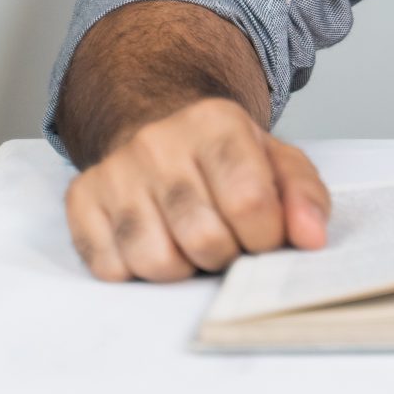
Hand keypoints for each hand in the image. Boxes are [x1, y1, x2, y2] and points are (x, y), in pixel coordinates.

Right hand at [62, 97, 330, 281]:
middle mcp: (158, 142)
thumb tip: (312, 238)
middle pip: (204, 239)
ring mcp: (115, 172)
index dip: (267, 238)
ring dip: (182, 268)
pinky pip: (110, 268)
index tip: (265, 237)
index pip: (250, 204)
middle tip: (228, 242)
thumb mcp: (276, 160)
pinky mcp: (81, 200)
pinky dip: (137, 271)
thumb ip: (304, 196)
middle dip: (226, 257)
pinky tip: (153, 242)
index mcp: (215, 123)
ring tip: (190, 243)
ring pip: (155, 261)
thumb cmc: (222, 154)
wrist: (156, 122)